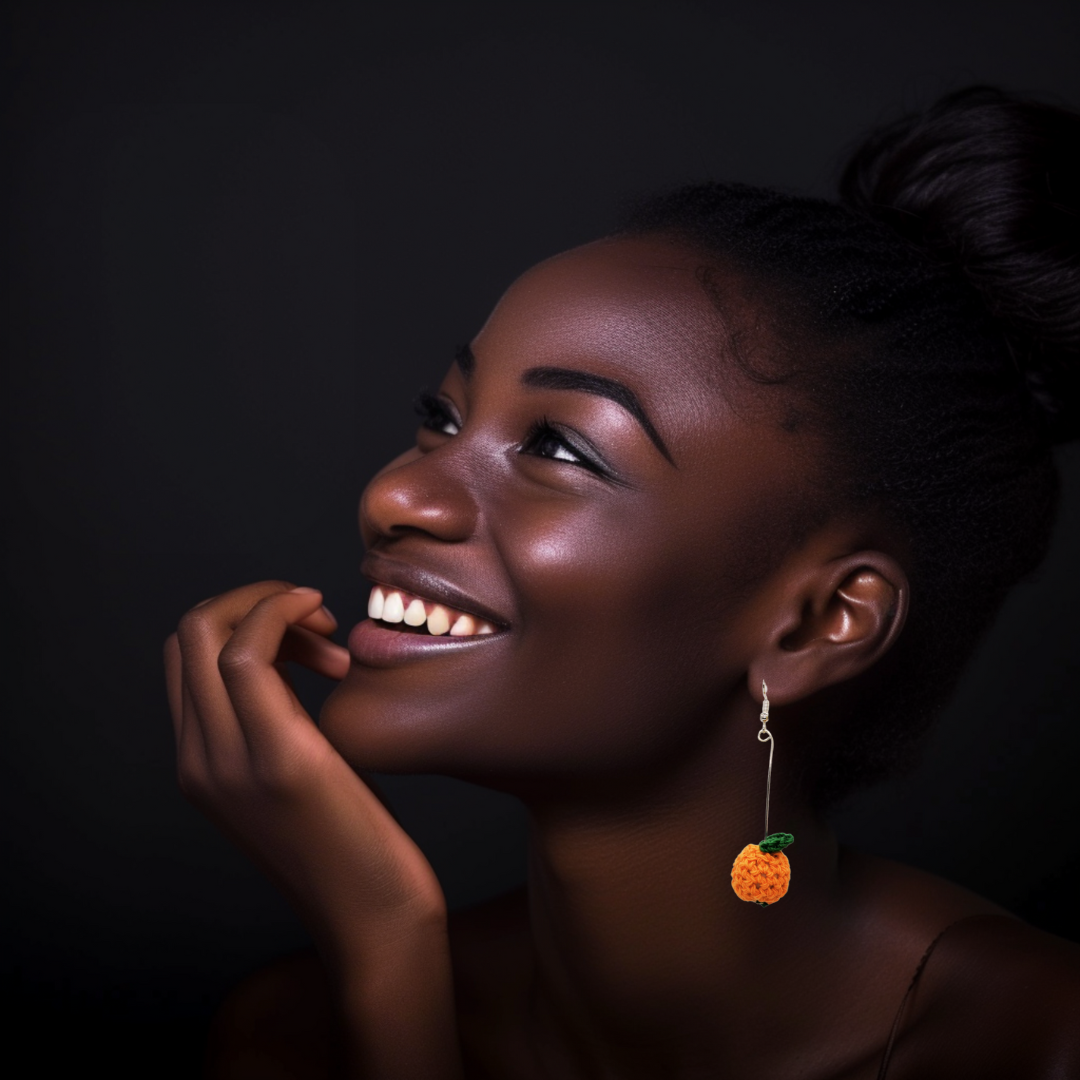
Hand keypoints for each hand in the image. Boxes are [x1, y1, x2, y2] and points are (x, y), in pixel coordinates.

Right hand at [163, 581, 445, 956]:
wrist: (374, 919)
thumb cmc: (352, 840)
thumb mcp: (297, 770)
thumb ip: (273, 721)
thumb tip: (289, 656)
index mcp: (200, 762)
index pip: (186, 656)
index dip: (244, 619)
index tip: (309, 633)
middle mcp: (198, 760)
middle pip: (187, 634)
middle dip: (254, 601)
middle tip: (319, 624)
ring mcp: (229, 761)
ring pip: (206, 633)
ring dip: (273, 606)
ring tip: (333, 641)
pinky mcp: (279, 758)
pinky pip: (248, 653)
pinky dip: (281, 613)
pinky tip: (325, 621)